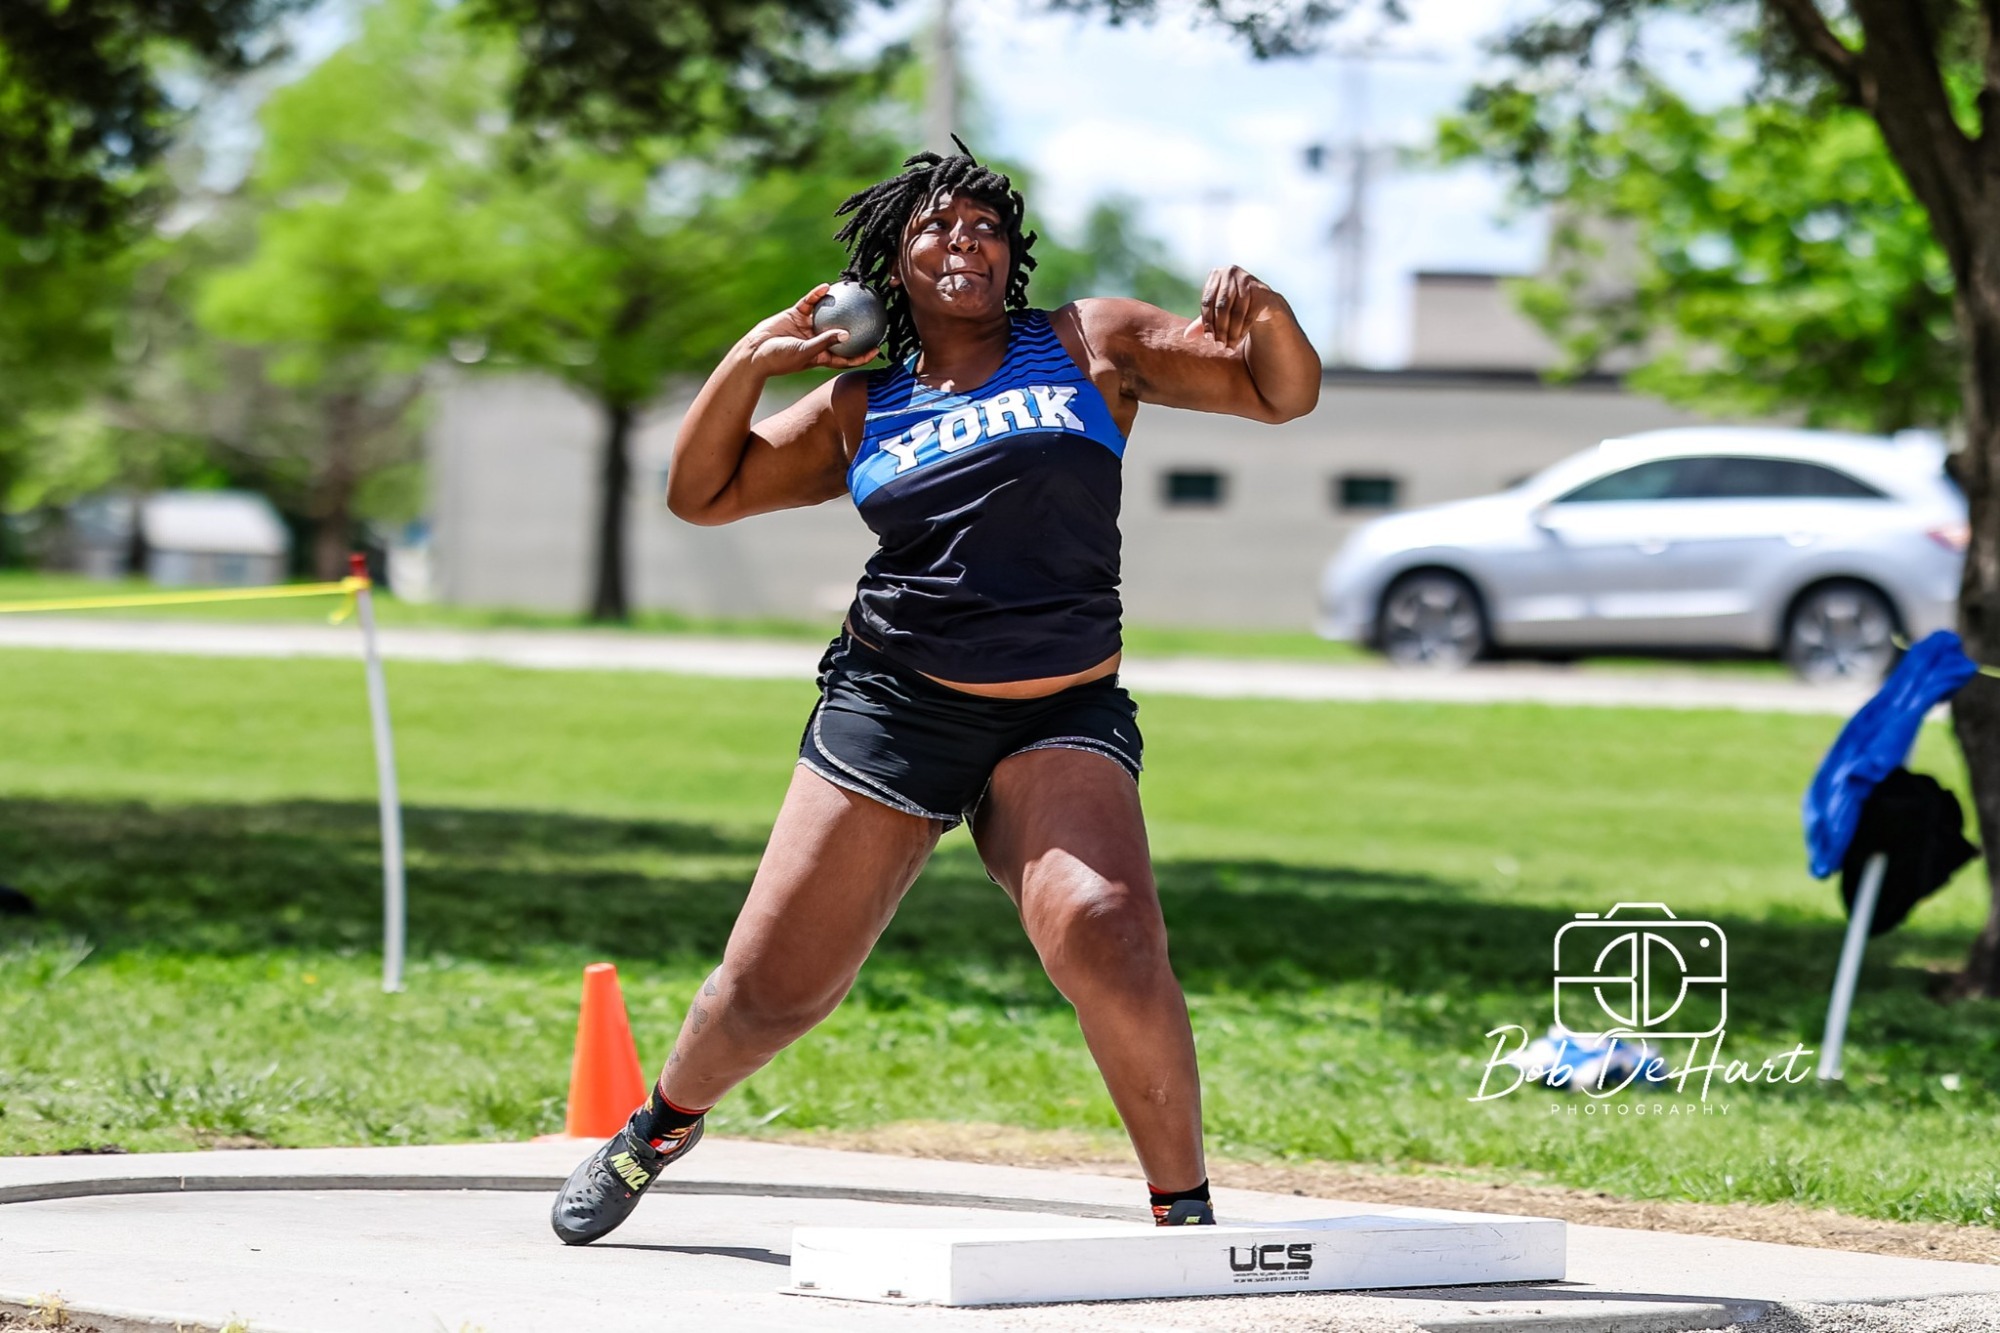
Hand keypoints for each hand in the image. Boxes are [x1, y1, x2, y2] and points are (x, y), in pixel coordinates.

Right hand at [740, 283, 881, 374]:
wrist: (755, 352)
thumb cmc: (780, 359)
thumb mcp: (805, 352)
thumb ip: (825, 342)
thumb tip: (847, 334)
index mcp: (821, 356)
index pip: (846, 357)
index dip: (862, 354)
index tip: (877, 348)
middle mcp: (817, 341)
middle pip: (840, 333)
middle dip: (856, 326)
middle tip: (871, 317)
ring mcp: (807, 327)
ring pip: (827, 314)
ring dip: (838, 306)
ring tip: (853, 294)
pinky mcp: (796, 315)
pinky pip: (810, 302)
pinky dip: (817, 295)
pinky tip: (827, 287)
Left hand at [1185, 266, 1281, 347]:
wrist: (1263, 302)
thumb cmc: (1234, 306)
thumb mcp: (1217, 313)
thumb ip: (1202, 323)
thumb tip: (1186, 337)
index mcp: (1216, 275)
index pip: (1207, 301)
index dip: (1207, 322)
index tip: (1208, 338)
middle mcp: (1231, 272)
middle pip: (1222, 307)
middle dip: (1220, 329)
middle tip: (1219, 346)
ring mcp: (1247, 280)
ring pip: (1236, 313)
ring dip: (1232, 334)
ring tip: (1228, 349)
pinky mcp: (1262, 291)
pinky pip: (1249, 315)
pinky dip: (1243, 331)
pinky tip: (1239, 341)